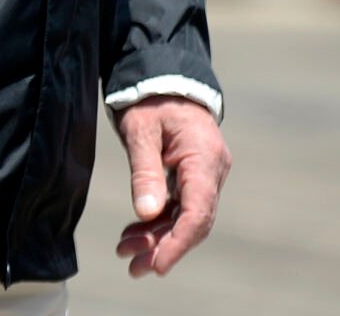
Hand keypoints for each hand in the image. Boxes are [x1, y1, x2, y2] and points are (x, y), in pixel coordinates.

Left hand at [115, 97, 231, 276]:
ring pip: (186, 216)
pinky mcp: (194, 173)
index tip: (157, 265)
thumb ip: (145, 171)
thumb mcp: (141, 131)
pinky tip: (135, 233)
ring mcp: (206, 172)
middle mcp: (212, 168)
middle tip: (132, 265)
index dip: (178, 243)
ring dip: (158, 236)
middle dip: (163, 246)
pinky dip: (159, 220)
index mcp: (204, 157)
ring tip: (126, 251)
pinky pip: (181, 204)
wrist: (162, 74)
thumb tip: (146, 213)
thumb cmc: (150, 98)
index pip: (198, 212)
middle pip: (193, 220)